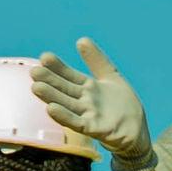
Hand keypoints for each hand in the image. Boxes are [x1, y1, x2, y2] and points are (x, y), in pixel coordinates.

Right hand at [32, 40, 154, 170]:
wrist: (137, 131)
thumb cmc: (124, 105)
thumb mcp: (112, 76)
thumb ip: (96, 60)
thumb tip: (81, 39)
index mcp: (88, 87)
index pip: (69, 74)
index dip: (58, 66)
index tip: (44, 57)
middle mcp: (84, 100)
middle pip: (64, 89)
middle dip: (49, 81)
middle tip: (34, 72)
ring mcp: (88, 115)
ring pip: (66, 104)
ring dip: (51, 97)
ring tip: (36, 87)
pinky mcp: (95, 129)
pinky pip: (77, 122)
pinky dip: (64, 116)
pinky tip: (51, 109)